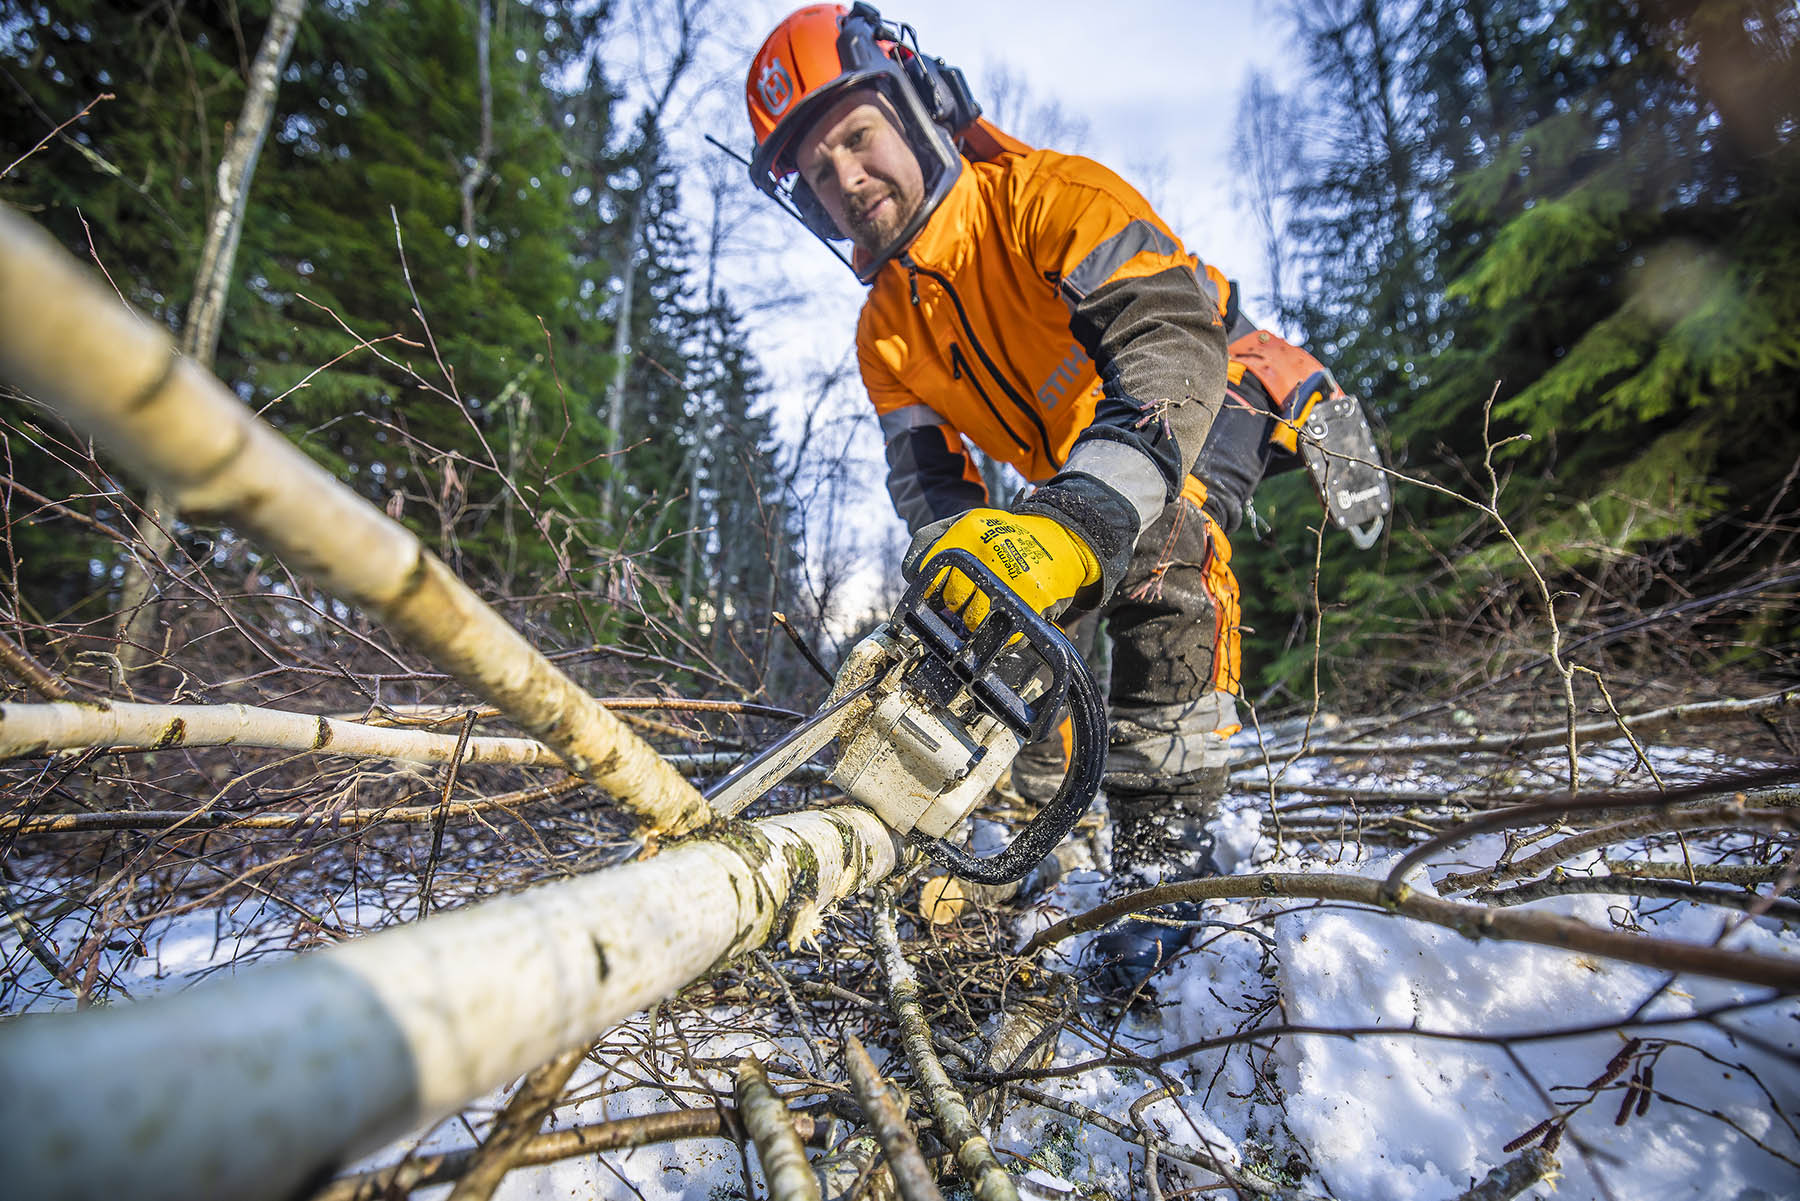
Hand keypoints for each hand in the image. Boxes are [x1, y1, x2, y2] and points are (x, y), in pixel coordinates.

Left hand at [910, 508, 1098, 627]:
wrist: (1062, 537)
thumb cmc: (1008, 534)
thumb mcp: (969, 522)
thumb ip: (933, 541)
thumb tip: (912, 574)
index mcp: (967, 533)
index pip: (930, 571)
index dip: (930, 589)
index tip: (935, 596)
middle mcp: (987, 555)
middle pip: (951, 601)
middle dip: (955, 605)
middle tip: (968, 600)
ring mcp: (1010, 580)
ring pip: (973, 621)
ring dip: (975, 623)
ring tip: (986, 610)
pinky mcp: (1032, 602)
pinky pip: (1004, 635)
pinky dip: (1002, 635)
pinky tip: (1006, 618)